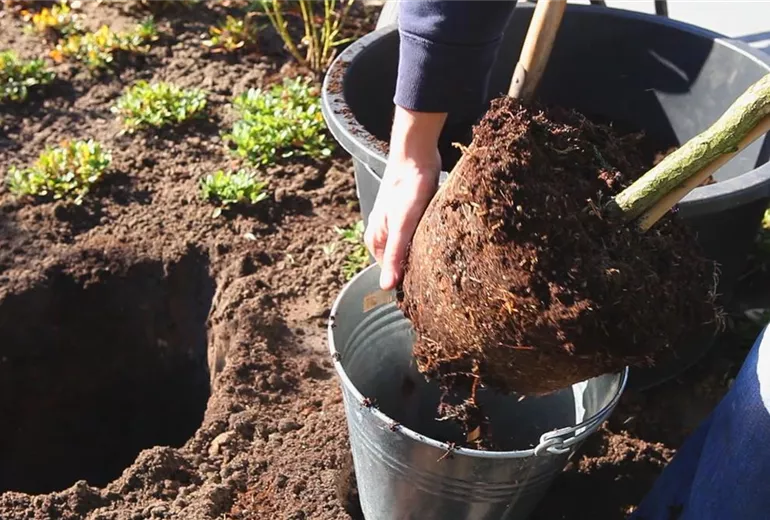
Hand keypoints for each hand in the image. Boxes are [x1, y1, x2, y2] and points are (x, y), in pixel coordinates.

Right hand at [364, 106, 446, 290]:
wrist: (416, 155)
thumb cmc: (407, 189)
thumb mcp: (402, 226)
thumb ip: (394, 256)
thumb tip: (386, 288)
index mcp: (375, 241)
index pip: (390, 274)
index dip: (408, 283)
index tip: (427, 292)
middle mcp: (384, 235)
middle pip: (401, 262)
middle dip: (418, 270)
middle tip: (440, 278)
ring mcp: (397, 224)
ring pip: (412, 249)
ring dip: (426, 255)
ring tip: (444, 261)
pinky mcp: (412, 215)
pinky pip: (420, 236)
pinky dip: (430, 241)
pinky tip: (443, 242)